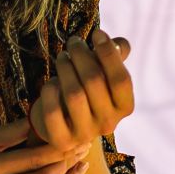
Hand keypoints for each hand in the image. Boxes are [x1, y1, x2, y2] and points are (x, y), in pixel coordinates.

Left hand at [29, 26, 133, 154]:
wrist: (64, 124)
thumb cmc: (88, 91)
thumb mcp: (104, 74)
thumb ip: (115, 57)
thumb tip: (121, 44)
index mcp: (124, 107)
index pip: (121, 80)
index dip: (109, 53)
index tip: (96, 33)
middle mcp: (108, 124)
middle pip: (94, 81)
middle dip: (81, 55)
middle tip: (73, 42)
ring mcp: (85, 134)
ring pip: (73, 94)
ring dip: (65, 69)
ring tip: (62, 58)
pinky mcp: (62, 141)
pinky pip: (53, 111)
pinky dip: (50, 92)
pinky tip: (51, 82)